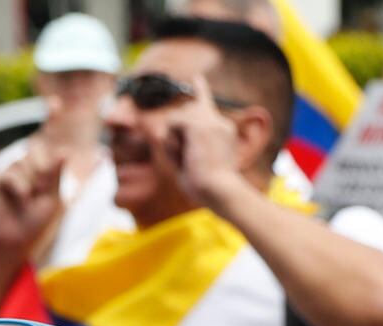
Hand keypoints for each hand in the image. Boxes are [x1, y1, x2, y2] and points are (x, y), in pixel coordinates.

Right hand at [0, 147, 63, 254]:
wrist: (14, 241)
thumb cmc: (36, 223)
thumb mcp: (52, 198)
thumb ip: (55, 175)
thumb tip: (63, 152)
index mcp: (44, 173)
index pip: (50, 154)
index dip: (51, 168)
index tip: (50, 188)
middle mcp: (27, 171)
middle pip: (35, 153)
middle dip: (41, 173)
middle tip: (39, 193)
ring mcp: (12, 175)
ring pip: (22, 162)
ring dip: (29, 181)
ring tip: (28, 199)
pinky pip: (9, 173)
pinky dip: (18, 184)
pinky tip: (22, 196)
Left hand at [162, 72, 244, 208]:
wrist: (221, 190)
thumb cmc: (207, 189)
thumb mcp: (192, 166)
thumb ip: (181, 148)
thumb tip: (160, 132)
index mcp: (223, 132)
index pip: (208, 107)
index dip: (201, 89)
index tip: (197, 77)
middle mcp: (219, 122)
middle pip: (182, 116)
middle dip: (175, 137)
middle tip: (189, 160)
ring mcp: (212, 121)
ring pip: (175, 120)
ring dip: (174, 142)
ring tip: (190, 158)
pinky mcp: (201, 124)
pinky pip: (171, 125)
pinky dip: (172, 141)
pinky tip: (187, 153)